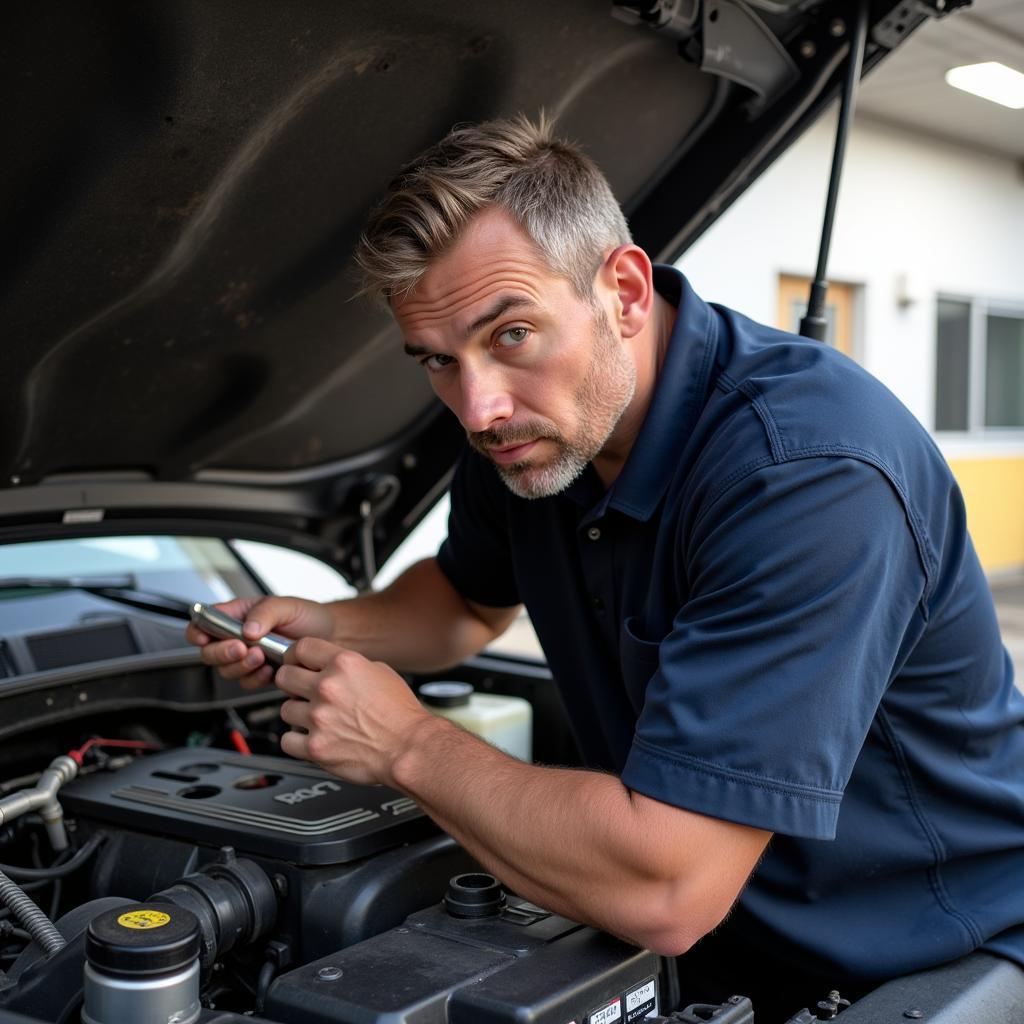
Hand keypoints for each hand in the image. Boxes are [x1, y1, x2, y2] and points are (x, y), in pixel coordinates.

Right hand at [185, 596, 336, 688]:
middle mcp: (238, 637)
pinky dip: (255, 679)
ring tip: (261, 657)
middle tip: (243, 648)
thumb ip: (265, 613)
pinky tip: (270, 670)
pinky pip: (247, 682)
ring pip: (227, 670)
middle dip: (223, 653)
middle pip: (210, 652)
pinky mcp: (261, 673)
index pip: (204, 622)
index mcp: (238, 615)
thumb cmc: (308, 616)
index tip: (203, 637)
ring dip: (241, 666)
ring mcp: (248, 657)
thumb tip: (247, 629)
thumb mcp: (286, 605)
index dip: (197, 631)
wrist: (332, 636)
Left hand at [275, 637, 431, 785]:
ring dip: (298, 714)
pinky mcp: (315, 747)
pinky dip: (297, 741)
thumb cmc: (401, 714)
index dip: (296, 656)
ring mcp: (319, 718)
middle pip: (284, 676)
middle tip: (302, 691)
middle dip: (292, 683)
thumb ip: (349, 667)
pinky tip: (312, 738)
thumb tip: (330, 666)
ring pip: (285, 709)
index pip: (301, 648)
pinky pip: (287, 740)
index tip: (296, 663)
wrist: (409, 748)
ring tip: (316, 719)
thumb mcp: (380, 672)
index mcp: (344, 664)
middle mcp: (328, 688)